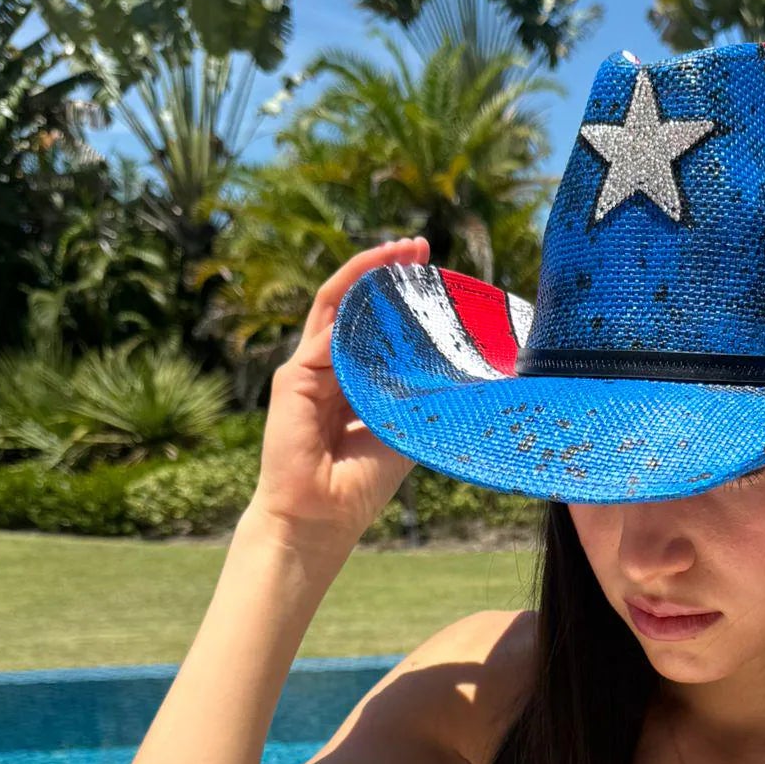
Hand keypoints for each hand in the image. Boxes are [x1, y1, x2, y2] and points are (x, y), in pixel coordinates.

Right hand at [249, 234, 430, 549]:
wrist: (320, 519)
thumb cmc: (360, 483)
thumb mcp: (405, 427)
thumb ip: (422, 395)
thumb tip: (471, 371)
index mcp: (353, 379)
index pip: (375, 323)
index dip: (399, 294)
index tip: (432, 269)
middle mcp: (328, 367)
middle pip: (355, 303)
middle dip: (385, 269)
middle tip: (419, 245)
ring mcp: (307, 369)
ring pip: (337, 306)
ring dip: (368, 274)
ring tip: (401, 251)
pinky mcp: (293, 378)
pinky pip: (326, 334)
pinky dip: (352, 311)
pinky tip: (381, 291)